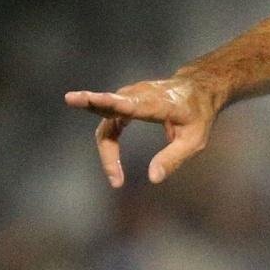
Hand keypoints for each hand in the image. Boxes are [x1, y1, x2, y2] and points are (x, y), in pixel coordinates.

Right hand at [64, 75, 223, 187]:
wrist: (198, 90)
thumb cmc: (198, 115)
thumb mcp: (195, 140)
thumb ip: (174, 157)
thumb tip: (153, 178)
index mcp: (159, 103)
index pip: (131, 102)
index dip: (110, 101)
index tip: (91, 98)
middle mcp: (140, 95)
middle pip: (111, 104)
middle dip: (91, 102)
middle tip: (70, 98)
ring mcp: (130, 96)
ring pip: (107, 121)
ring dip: (107, 150)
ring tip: (117, 179)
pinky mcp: (125, 102)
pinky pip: (109, 123)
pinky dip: (109, 146)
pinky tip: (116, 171)